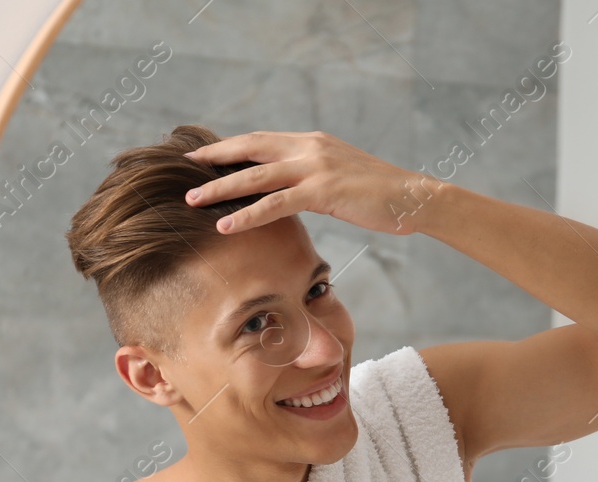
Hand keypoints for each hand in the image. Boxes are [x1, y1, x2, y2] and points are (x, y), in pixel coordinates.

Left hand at [181, 131, 445, 234]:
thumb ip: (313, 178)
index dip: (230, 147)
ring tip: (192, 199)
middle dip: (215, 158)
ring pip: (256, 175)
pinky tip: (226, 224)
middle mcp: (309, 147)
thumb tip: (291, 192)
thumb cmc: (380, 195)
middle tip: (184, 169)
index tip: (204, 156)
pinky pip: (276, 202)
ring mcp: (315, 167)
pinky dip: (248, 214)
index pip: (261, 140)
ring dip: (220, 186)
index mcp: (312, 142)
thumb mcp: (341, 178)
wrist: (413, 197)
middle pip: (250, 148)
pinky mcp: (323, 190)